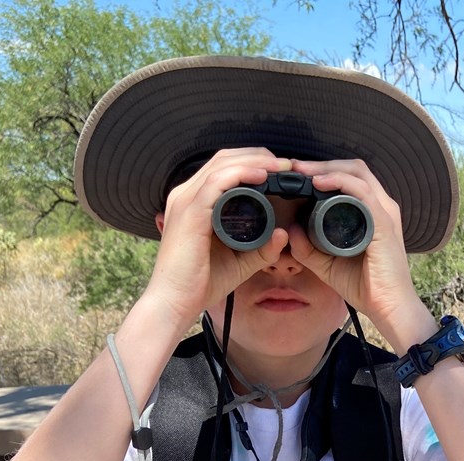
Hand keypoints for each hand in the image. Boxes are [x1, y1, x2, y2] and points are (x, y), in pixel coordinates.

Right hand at [140, 147, 293, 332]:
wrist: (176, 302)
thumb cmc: (201, 283)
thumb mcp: (239, 262)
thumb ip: (261, 249)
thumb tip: (282, 234)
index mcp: (194, 202)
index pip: (224, 168)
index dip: (253, 162)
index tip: (282, 171)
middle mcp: (186, 194)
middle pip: (224, 158)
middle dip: (259, 156)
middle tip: (287, 165)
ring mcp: (186, 201)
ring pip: (223, 164)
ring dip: (256, 161)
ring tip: (282, 166)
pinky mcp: (190, 212)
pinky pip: (218, 182)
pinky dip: (242, 173)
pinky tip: (263, 175)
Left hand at [283, 158, 429, 346]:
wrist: (388, 308)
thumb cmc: (365, 287)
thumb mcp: (328, 265)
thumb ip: (308, 249)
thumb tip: (290, 229)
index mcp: (371, 213)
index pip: (349, 178)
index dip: (323, 171)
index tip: (296, 175)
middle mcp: (381, 206)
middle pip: (353, 168)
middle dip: (321, 164)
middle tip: (294, 167)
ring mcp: (384, 212)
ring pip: (356, 173)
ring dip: (326, 168)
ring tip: (302, 171)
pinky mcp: (383, 222)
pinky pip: (361, 191)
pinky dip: (339, 182)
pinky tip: (319, 183)